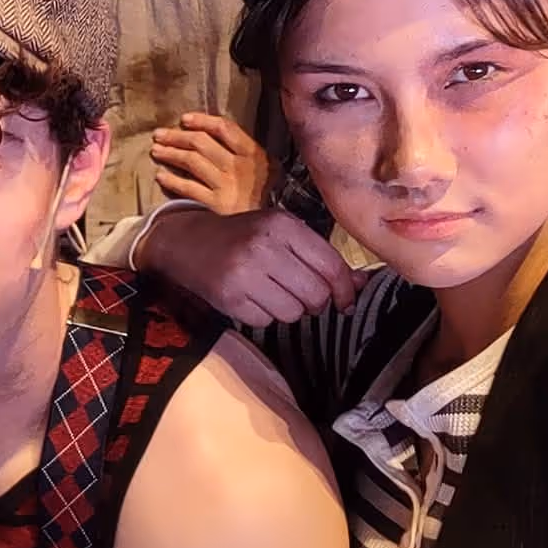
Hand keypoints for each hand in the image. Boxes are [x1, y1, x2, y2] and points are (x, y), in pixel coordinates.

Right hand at [138, 206, 359, 327]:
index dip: (345, 289)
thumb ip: (320, 257)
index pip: (331, 267)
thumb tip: (361, 283)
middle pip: (315, 295)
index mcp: (282, 225)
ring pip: (293, 313)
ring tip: (273, 294)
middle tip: (302, 295)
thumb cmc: (243, 237)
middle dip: (315, 302)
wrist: (187, 241)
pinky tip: (252, 298)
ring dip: (289, 310)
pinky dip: (264, 315)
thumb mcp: (282, 234)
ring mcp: (243, 274)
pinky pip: (266, 322)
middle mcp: (263, 247)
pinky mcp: (228, 298)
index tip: (345, 300)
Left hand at [151, 113, 272, 214]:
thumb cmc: (265, 196)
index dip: (202, 120)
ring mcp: (227, 186)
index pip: (224, 128)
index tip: (184, 119)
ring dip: (170, 154)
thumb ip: (241, 152)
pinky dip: (172, 180)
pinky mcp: (217, 206)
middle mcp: (240, 167)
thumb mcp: (264, 168)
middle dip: (177, 136)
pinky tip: (160, 176)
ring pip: (192, 162)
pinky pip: (189, 188)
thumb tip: (209, 134)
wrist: (269, 230)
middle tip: (159, 134)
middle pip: (201, 143)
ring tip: (156, 150)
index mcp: (253, 154)